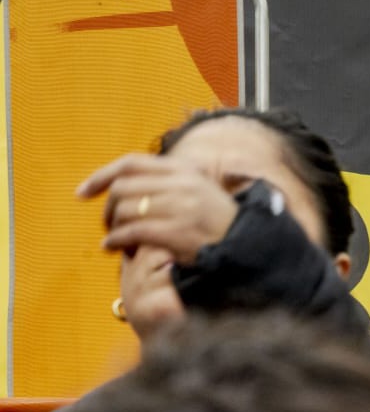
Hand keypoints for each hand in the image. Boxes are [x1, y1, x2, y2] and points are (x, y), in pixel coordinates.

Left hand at [77, 153, 240, 263]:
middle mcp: (181, 184)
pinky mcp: (176, 231)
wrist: (243, 242)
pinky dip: (115, 241)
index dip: (101, 176)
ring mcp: (180, 207)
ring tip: (116, 239)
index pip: (131, 163)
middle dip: (107, 208)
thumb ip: (166, 181)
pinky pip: (132, 232)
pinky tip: (114, 247)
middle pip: (122, 188)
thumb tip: (120, 184)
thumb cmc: (215, 219)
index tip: (83, 192)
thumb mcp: (197, 188)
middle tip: (108, 223)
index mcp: (184, 170)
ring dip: (112, 228)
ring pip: (125, 210)